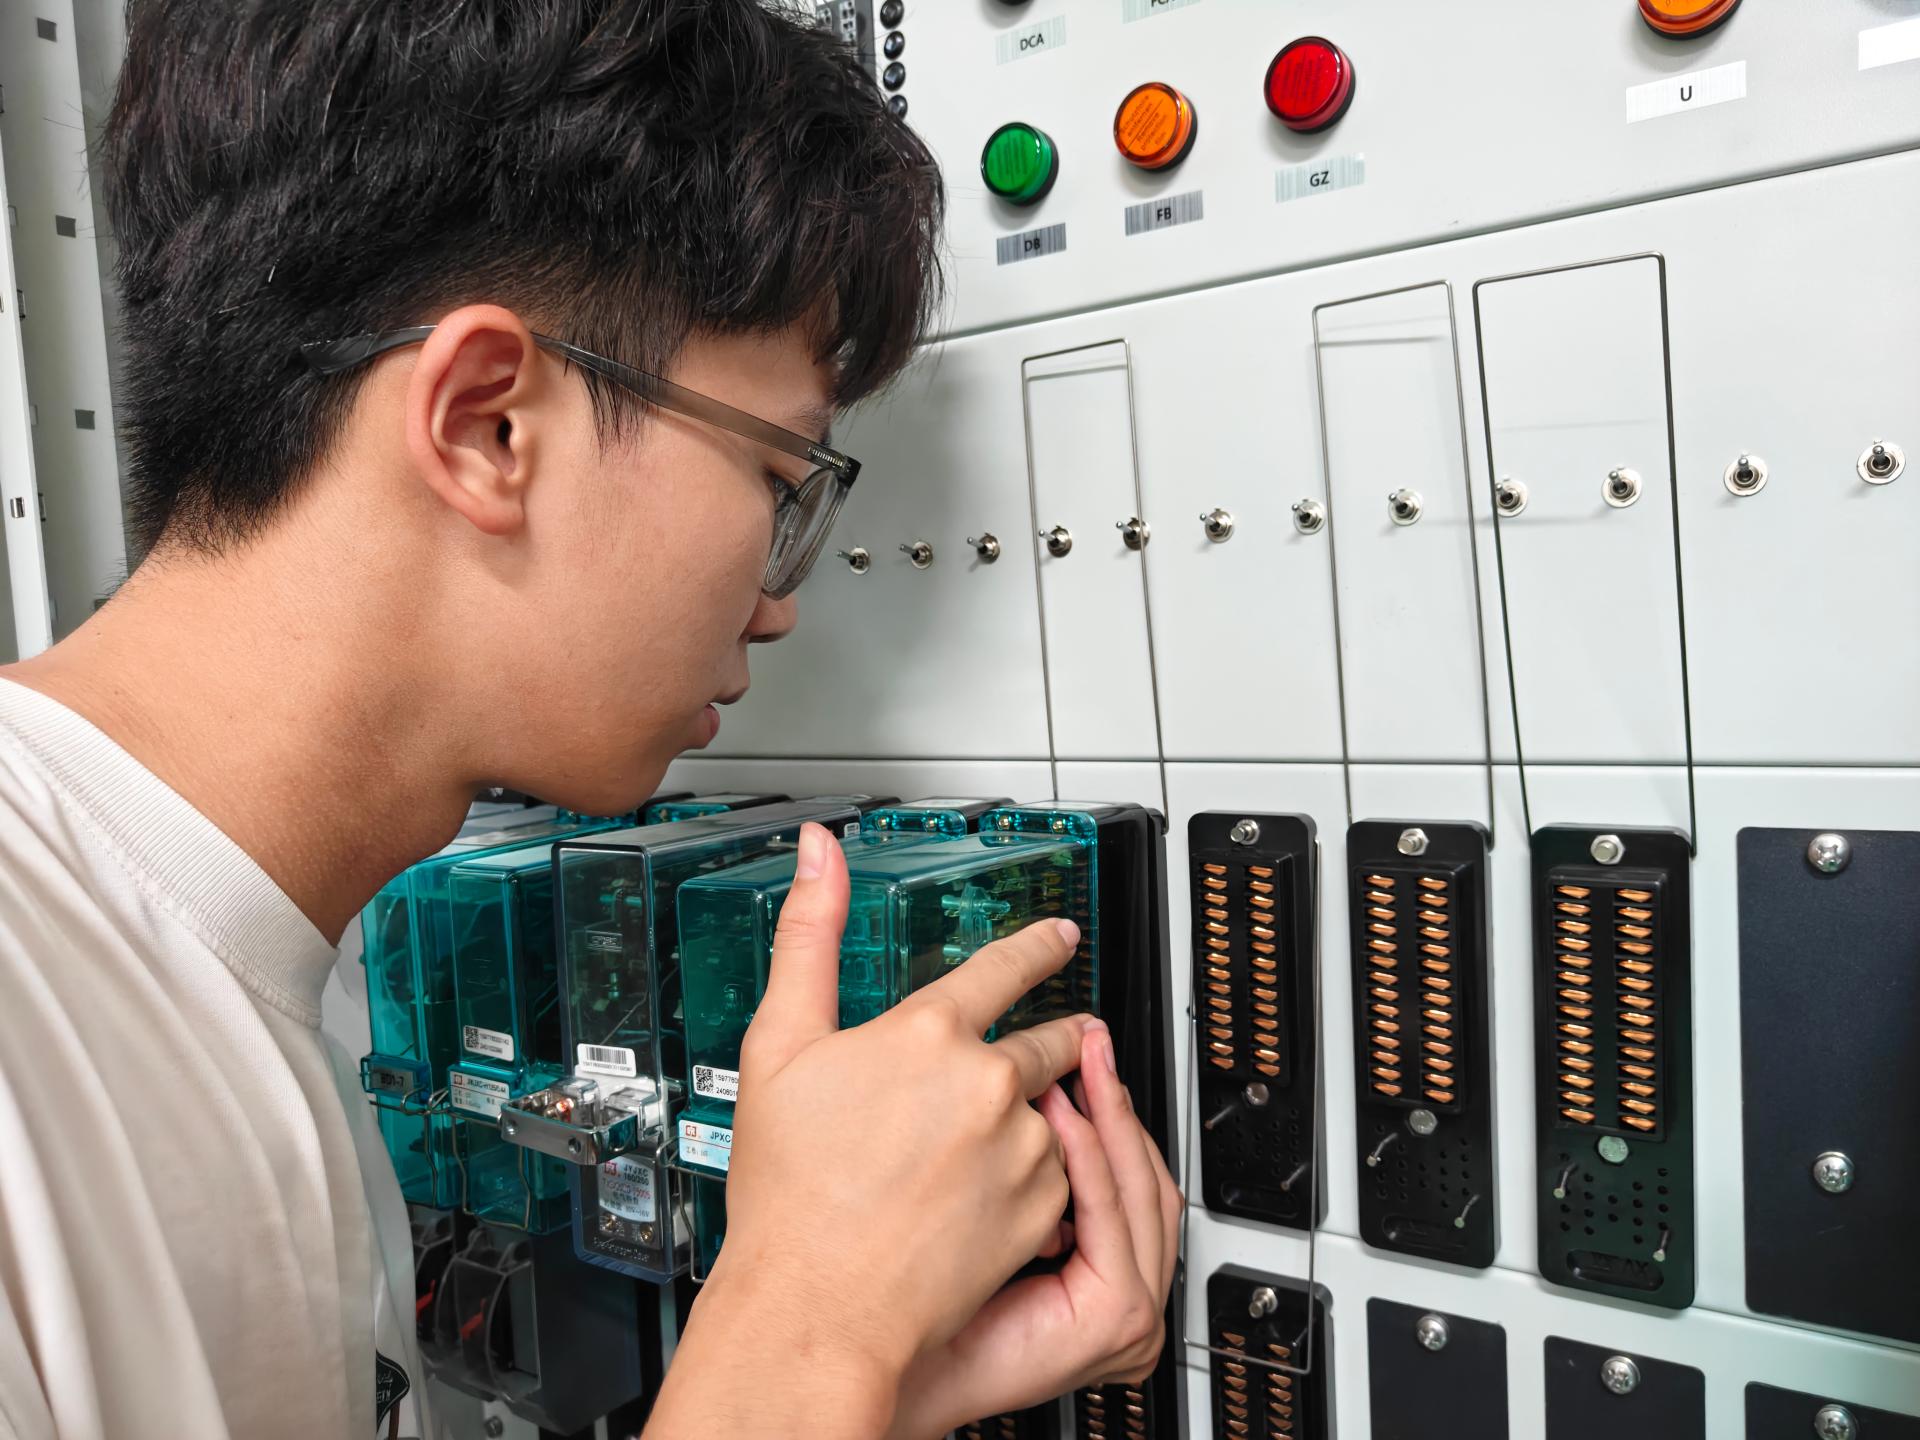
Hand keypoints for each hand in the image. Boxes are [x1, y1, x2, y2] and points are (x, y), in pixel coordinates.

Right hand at [647, 822, 1090, 1437]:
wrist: (818, 1308)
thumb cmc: (790, 1191)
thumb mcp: (778, 1045)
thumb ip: (807, 936)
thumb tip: (818, 852)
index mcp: (928, 1034)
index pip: (1004, 967)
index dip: (1037, 947)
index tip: (1062, 936)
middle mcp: (988, 1084)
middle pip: (1048, 1041)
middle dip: (1053, 1038)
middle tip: (1041, 1048)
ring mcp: (1020, 1149)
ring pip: (1049, 1112)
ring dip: (1030, 1119)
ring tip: (975, 1152)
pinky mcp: (1040, 1209)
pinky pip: (1056, 1176)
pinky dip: (1033, 1178)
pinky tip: (980, 1197)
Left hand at [886, 1021, 1180, 1438]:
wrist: (875, 1354)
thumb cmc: (909, 1294)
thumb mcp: (973, 1215)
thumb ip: (1009, 1165)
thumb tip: (1027, 1087)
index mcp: (1101, 1270)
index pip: (1126, 1173)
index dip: (1109, 1108)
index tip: (1080, 1049)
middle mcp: (1128, 1289)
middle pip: (1143, 1172)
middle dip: (1113, 1099)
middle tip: (1087, 1040)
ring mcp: (1132, 1303)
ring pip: (1137, 1184)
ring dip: (1105, 1117)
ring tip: (1073, 1061)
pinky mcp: (1120, 1308)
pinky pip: (1108, 1211)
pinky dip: (1087, 1155)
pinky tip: (1056, 1113)